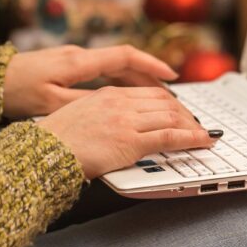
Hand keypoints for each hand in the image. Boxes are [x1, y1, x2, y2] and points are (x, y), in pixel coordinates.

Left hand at [3, 45, 177, 117]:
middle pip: (125, 61)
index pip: (125, 56)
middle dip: (150, 75)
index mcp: (79, 61)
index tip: (171, 76)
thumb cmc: (14, 91)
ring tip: (156, 96)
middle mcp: (79, 55)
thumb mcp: (51, 103)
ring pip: (114, 66)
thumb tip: (117, 104)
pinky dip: (120, 81)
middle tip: (171, 93)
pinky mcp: (66, 67)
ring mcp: (73, 59)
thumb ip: (86, 102)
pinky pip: (102, 71)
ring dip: (137, 78)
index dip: (151, 65)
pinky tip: (127, 94)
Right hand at [37, 86, 218, 179]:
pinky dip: (191, 138)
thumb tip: (120, 123)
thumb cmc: (56, 141)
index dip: (172, 103)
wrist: (43, 153)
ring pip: (172, 117)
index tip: (181, 110)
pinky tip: (203, 140)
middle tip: (197, 124)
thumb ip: (104, 114)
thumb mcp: (80, 115)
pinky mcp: (131, 141)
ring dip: (192, 126)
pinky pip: (170, 136)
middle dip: (185, 113)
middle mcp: (120, 103)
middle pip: (165, 102)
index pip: (150, 93)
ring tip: (204, 134)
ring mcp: (126, 121)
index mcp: (108, 94)